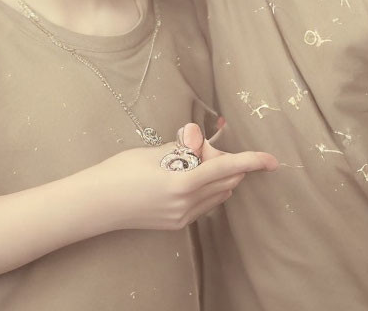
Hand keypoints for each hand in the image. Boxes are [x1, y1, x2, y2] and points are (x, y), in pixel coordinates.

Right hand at [94, 124, 276, 231]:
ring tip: (190, 161)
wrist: (96, 203)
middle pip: (227, 181)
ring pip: (218, 194)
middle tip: (200, 146)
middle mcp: (186, 204)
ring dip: (218, 176)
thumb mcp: (154, 151)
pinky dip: (207, 187)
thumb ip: (184, 148)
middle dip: (226, 162)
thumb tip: (201, 144)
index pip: (227, 168)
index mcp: (182, 182)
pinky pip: (205, 204)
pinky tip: (187, 175)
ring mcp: (182, 217)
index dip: (251, 162)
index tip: (271, 160)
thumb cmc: (121, 171)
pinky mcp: (176, 224)